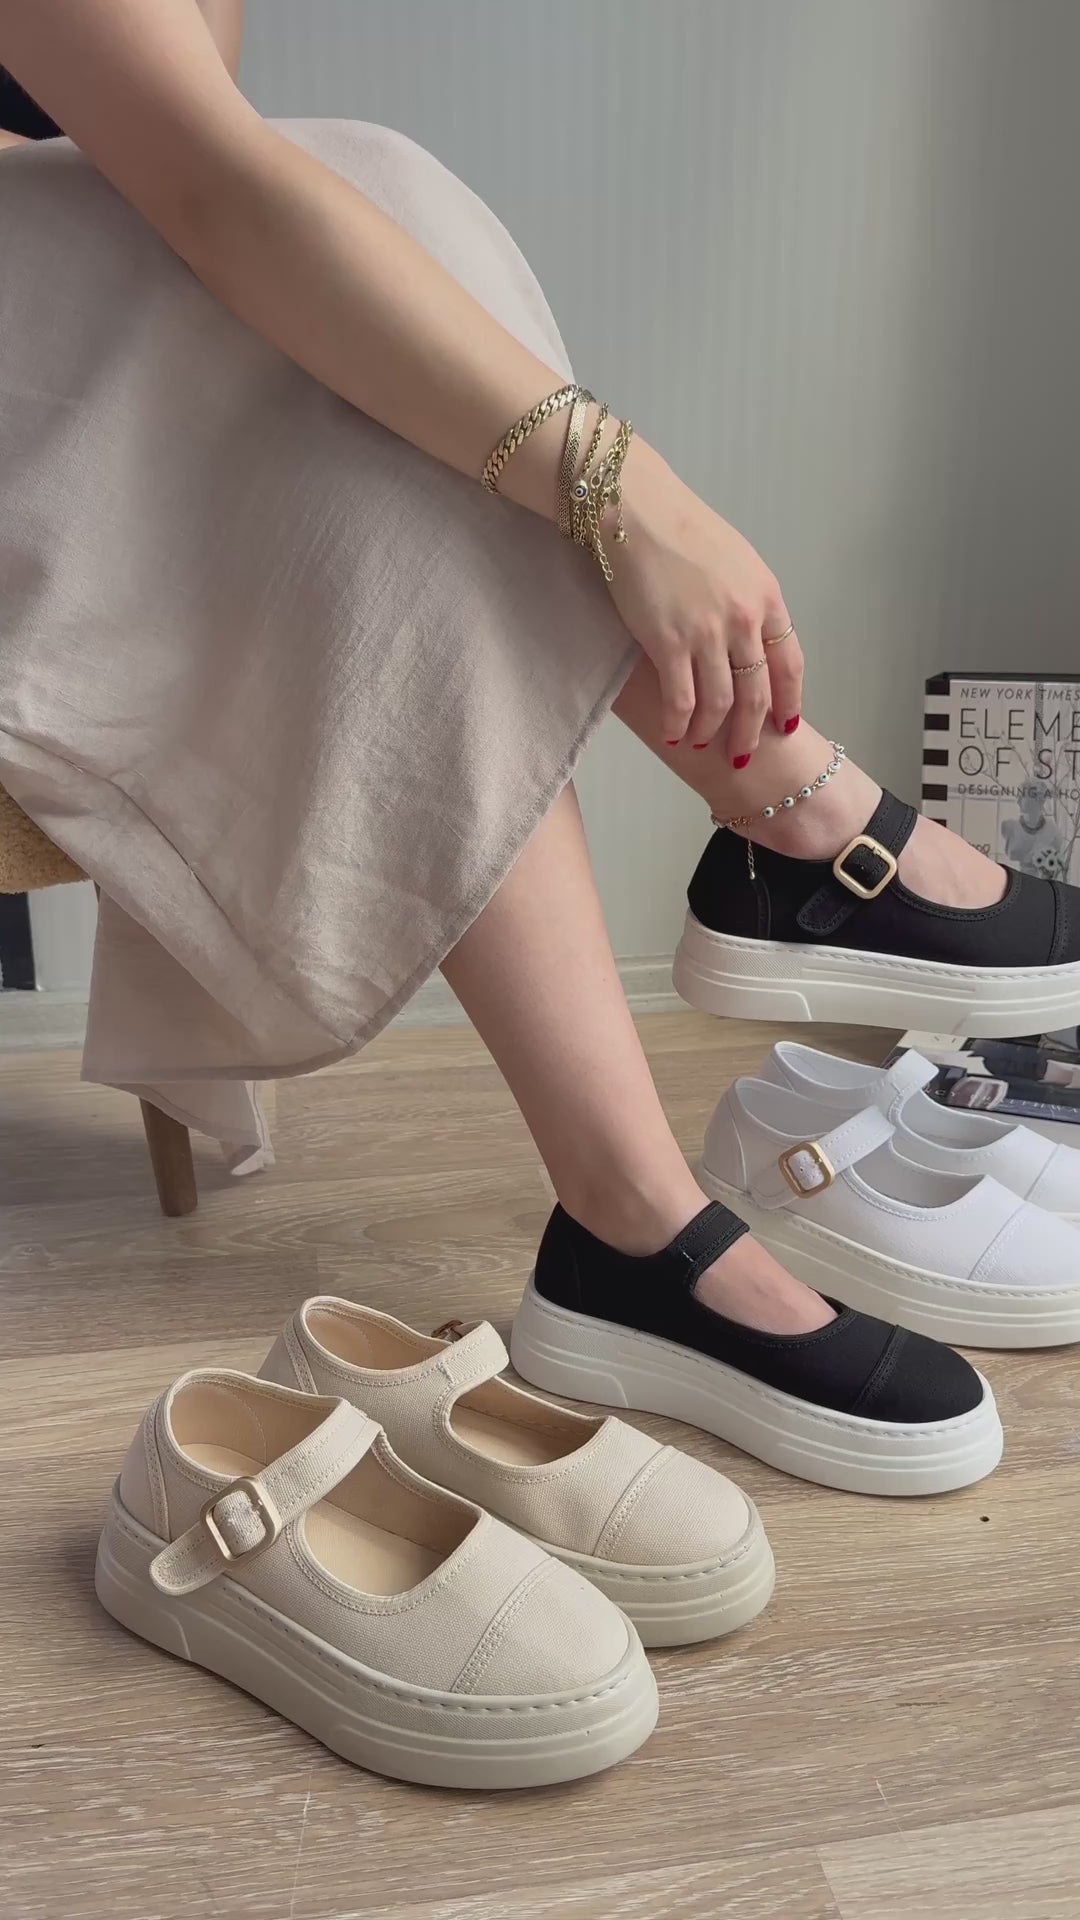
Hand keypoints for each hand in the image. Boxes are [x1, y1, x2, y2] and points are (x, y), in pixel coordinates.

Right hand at [606, 440, 803, 757]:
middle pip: (757, 692)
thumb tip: (748, 637)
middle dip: (751, 730)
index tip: (785, 725)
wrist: (636, 510)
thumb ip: (747, 601)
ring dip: (712, 732)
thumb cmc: (680, 529)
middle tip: (742, 753)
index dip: (790, 701)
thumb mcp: (735, 561)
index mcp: (767, 597)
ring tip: (700, 743)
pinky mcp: (669, 642)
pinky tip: (673, 733)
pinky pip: (682, 699)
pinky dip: (679, 723)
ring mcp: (708, 633)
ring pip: (720, 703)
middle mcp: (744, 619)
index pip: (790, 663)